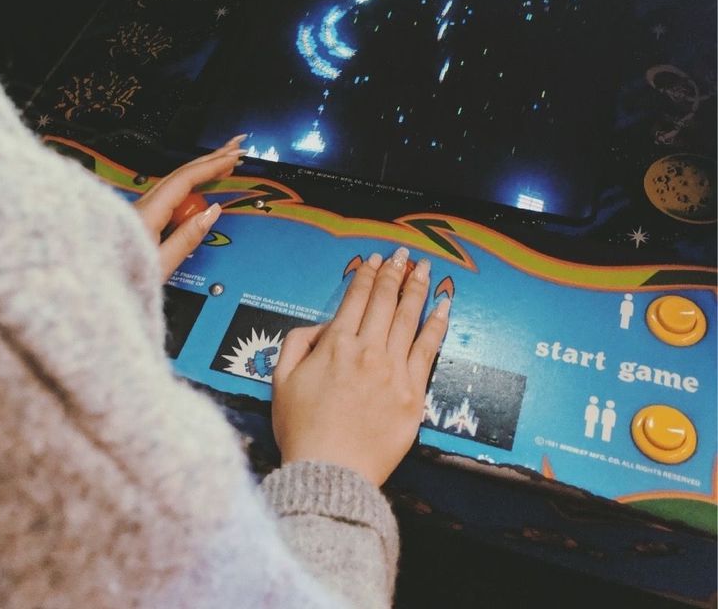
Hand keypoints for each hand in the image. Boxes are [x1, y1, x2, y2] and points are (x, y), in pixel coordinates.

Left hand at [133, 135, 245, 280]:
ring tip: (224, 160)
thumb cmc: (121, 279)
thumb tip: (212, 211)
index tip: (232, 157)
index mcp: (147, 214)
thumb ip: (187, 237)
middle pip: (180, 174)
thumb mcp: (161, 264)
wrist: (91, 285)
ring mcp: (140, 210)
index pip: (185, 180)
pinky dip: (190, 182)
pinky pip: (170, 192)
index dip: (212, 166)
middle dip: (210, 158)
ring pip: (175, 181)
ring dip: (201, 168)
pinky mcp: (140, 217)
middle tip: (234, 147)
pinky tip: (201, 182)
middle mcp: (142, 206)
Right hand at [272, 248, 449, 486]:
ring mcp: (394, 370)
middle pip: (384, 301)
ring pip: (408, 318)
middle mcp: (368, 350)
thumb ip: (298, 343)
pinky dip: (437, 324)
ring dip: (417, 288)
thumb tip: (322, 326)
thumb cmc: (302, 429)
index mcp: (336, 344)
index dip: (366, 275)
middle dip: (394, 272)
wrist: (330, 472)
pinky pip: (428, 350)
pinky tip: (444, 306)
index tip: (375, 259)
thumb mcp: (281, 379)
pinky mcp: (414, 393)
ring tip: (424, 267)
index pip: (355, 299)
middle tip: (402, 253)